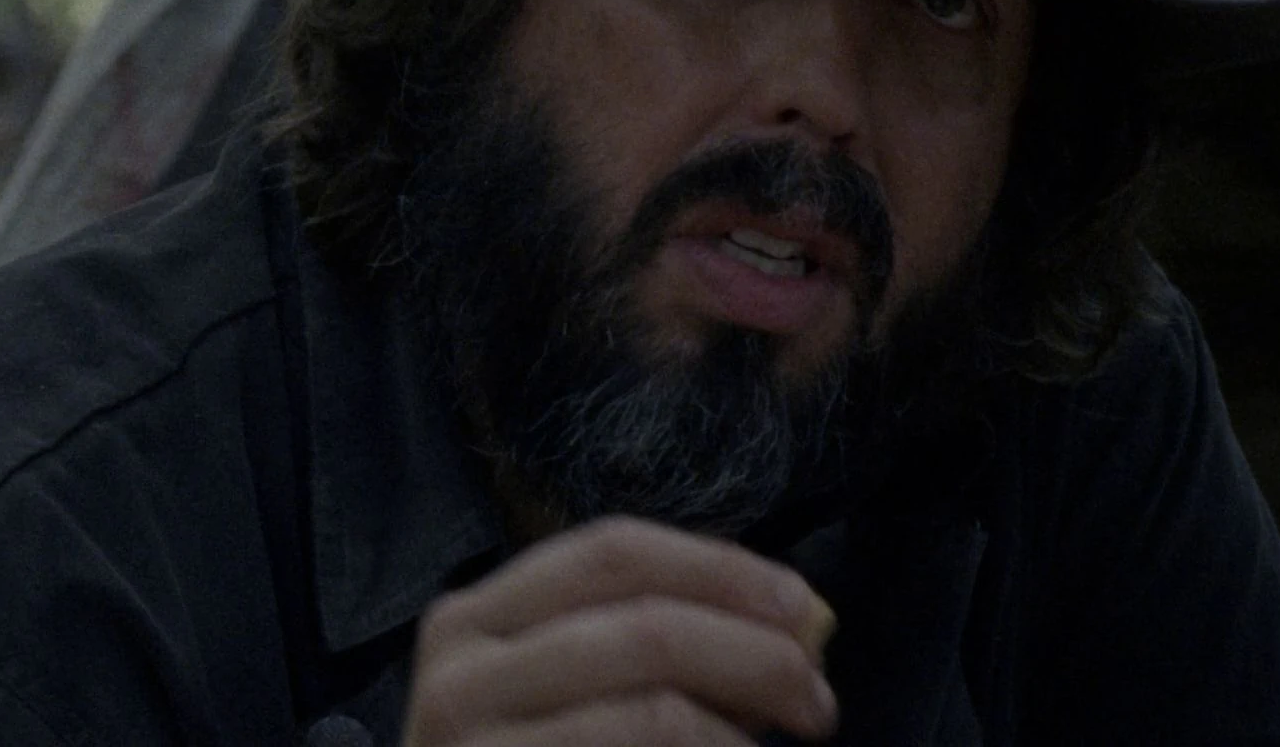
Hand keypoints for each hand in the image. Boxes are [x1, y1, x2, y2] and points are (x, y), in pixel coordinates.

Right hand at [401, 516, 839, 744]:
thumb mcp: (586, 685)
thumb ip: (672, 644)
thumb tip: (802, 622)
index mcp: (481, 612)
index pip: (615, 551)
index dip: (721, 569)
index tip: (803, 608)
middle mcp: (460, 669)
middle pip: (646, 626)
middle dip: (757, 656)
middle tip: (819, 703)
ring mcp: (469, 743)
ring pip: (652, 712)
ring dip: (739, 730)